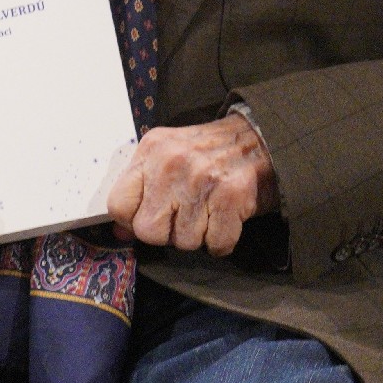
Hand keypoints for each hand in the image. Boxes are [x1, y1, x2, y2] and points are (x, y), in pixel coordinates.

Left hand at [106, 114, 278, 256]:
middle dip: (168, 233)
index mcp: (152, 149)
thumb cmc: (212, 153)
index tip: (153, 215)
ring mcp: (201, 178)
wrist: (263, 137)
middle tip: (186, 215)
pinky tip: (226, 218)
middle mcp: (172, 162)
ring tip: (210, 210)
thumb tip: (120, 234)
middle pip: (148, 231)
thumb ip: (142, 190)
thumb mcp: (168, 158)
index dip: (133, 220)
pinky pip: (216, 244)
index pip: (118, 204)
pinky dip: (223, 240)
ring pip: (184, 242)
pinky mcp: (231, 195)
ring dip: (199, 235)